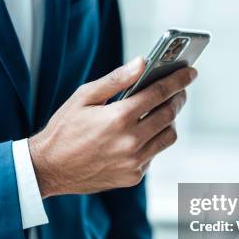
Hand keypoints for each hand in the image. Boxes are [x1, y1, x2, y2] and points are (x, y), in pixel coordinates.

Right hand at [28, 56, 196, 197]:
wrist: (48, 168)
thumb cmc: (64, 129)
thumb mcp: (84, 97)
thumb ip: (116, 79)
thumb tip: (143, 62)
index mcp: (118, 117)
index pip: (159, 93)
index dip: (178, 80)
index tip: (190, 72)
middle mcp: (130, 142)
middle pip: (169, 114)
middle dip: (178, 98)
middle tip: (179, 90)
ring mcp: (133, 162)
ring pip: (168, 136)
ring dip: (170, 121)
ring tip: (163, 110)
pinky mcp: (133, 177)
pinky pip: (154, 154)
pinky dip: (153, 141)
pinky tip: (142, 132)